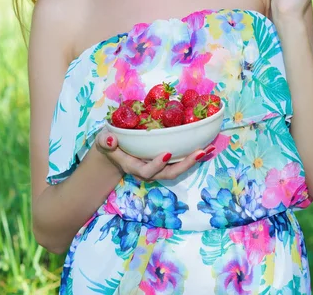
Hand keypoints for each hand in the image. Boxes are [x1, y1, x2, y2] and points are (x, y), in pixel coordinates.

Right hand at [94, 128, 214, 181]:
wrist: (113, 154)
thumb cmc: (109, 146)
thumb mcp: (103, 142)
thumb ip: (105, 141)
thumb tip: (110, 139)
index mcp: (133, 166)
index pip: (146, 170)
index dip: (157, 164)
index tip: (167, 153)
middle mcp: (148, 170)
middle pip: (169, 173)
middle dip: (186, 164)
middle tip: (201, 152)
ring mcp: (158, 167)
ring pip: (177, 169)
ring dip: (194, 160)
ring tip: (209, 149)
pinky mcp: (165, 161)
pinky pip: (180, 161)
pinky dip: (193, 155)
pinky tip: (207, 147)